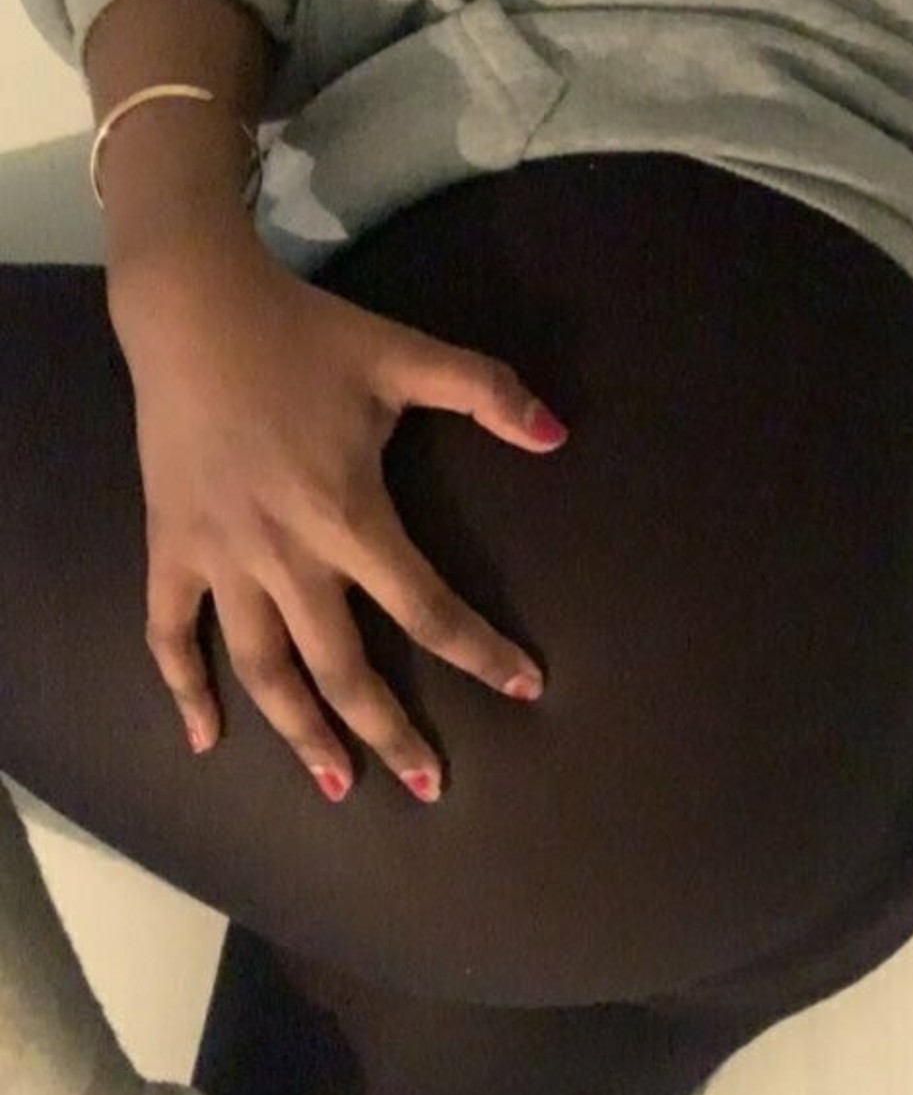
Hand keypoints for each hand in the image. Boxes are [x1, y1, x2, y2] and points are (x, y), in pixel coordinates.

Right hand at [107, 240, 568, 804]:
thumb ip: (486, 393)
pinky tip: (205, 739)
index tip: (526, 687)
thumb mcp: (405, 355)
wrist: (192, 309)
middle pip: (343, 669)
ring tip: (339, 785)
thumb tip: (560, 434)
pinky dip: (184, 689)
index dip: (480, 653)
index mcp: (349, 516)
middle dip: (390, 735)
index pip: (426, 608)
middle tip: (431, 785)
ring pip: (263, 670)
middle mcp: (286, 556)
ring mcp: (222, 560)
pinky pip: (171, 634)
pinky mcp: (171, 549)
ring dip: (301, 735)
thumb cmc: (304, 336)